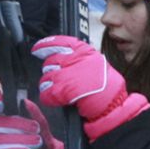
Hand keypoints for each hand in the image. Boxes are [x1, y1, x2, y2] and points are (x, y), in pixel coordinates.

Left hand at [33, 34, 149, 139]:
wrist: (113, 106)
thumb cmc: (108, 89)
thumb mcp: (98, 66)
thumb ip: (81, 60)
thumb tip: (64, 60)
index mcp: (86, 52)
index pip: (61, 42)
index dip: (46, 45)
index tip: (36, 49)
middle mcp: (76, 60)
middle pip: (50, 62)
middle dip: (51, 72)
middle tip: (59, 80)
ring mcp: (68, 75)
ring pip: (46, 78)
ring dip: (50, 86)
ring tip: (61, 92)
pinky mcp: (63, 90)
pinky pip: (46, 93)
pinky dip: (49, 98)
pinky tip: (57, 100)